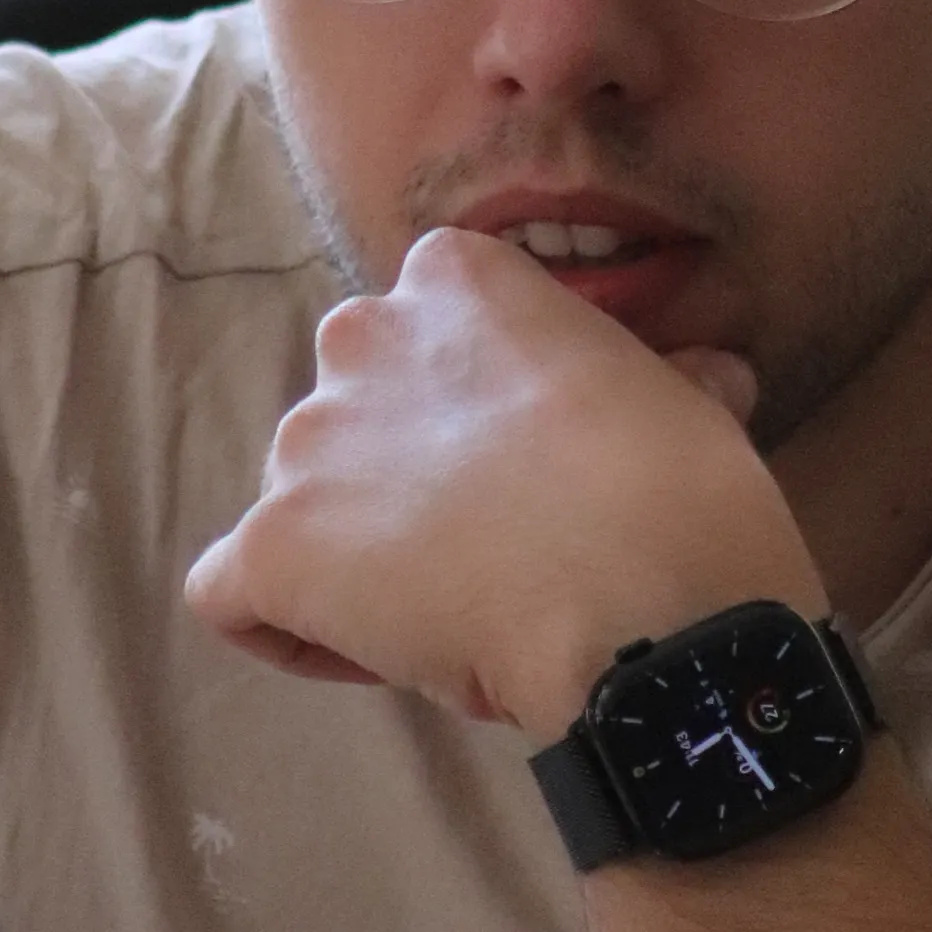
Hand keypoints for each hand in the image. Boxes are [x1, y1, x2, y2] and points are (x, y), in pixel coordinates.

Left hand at [186, 227, 821, 737]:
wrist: (647, 602)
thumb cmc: (684, 495)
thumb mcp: (690, 395)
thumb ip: (654, 375)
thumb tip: (701, 380)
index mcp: (454, 278)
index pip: (419, 339)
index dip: (463, 418)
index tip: (521, 478)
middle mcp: (359, 337)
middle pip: (349, 419)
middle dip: (397, 483)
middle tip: (484, 552)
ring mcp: (303, 444)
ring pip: (299, 505)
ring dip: (353, 558)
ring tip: (446, 621)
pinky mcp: (272, 547)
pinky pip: (230, 592)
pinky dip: (283, 625)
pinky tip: (361, 653)